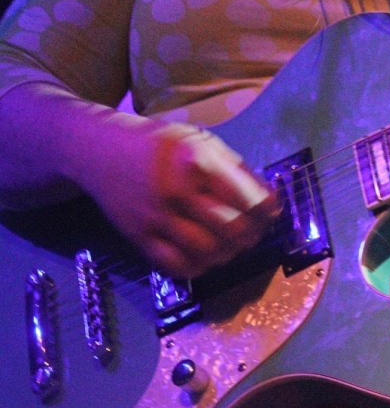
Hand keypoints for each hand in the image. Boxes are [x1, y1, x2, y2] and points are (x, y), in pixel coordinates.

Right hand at [83, 118, 278, 278]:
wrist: (99, 150)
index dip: (267, 210)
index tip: (272, 211)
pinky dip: (199, 267)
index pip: (247, 198)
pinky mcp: (139, 237)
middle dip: (253, 234)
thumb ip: (234, 169)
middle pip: (232, 229)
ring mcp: (156, 217)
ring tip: (233, 244)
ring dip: (229, 253)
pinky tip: (207, 256)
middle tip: (256, 231)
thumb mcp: (200, 140)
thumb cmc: (158, 144)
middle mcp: (176, 190)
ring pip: (207, 252)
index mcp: (196, 161)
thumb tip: (269, 199)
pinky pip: (176, 266)